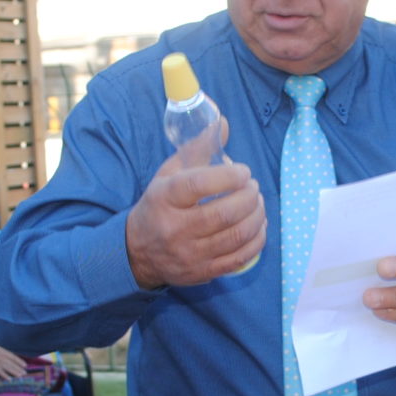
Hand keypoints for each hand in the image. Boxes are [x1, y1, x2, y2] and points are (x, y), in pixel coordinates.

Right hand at [0, 344, 27, 379]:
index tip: (25, 365)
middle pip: (13, 364)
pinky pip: (1, 373)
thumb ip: (1, 351)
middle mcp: (3, 358)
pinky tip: (10, 379)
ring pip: (9, 369)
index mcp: (3, 352)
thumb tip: (5, 353)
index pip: (14, 357)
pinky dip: (5, 376)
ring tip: (20, 376)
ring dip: (15, 373)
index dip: (20, 361)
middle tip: (24, 373)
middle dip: (19, 369)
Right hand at [124, 130, 265, 289]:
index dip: (229, 177)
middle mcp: (175, 228)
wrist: (137, 252)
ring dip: (256, 216)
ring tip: (258, 203)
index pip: (198, 186)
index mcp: (164, 199)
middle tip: (253, 188)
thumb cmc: (159, 206)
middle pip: (223, 214)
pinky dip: (256, 240)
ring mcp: (189, 254)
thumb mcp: (169, 175)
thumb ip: (196, 149)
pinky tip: (258, 226)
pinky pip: (239, 258)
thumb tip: (223, 124)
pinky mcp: (202, 272)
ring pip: (235, 236)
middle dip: (249, 197)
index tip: (243, 172)